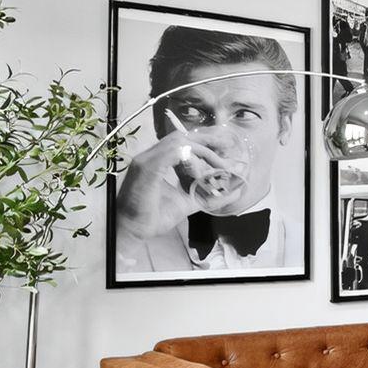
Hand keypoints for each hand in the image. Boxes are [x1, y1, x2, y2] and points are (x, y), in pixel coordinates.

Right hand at [114, 136, 231, 239]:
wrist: (132, 230)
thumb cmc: (153, 218)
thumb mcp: (187, 203)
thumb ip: (208, 195)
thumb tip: (235, 191)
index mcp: (157, 162)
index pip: (182, 142)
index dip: (204, 143)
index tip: (224, 149)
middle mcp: (150, 157)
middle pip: (181, 136)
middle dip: (207, 139)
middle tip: (227, 146)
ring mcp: (146, 160)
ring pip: (178, 142)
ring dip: (202, 149)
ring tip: (219, 161)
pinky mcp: (146, 168)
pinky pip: (171, 153)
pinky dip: (189, 157)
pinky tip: (201, 169)